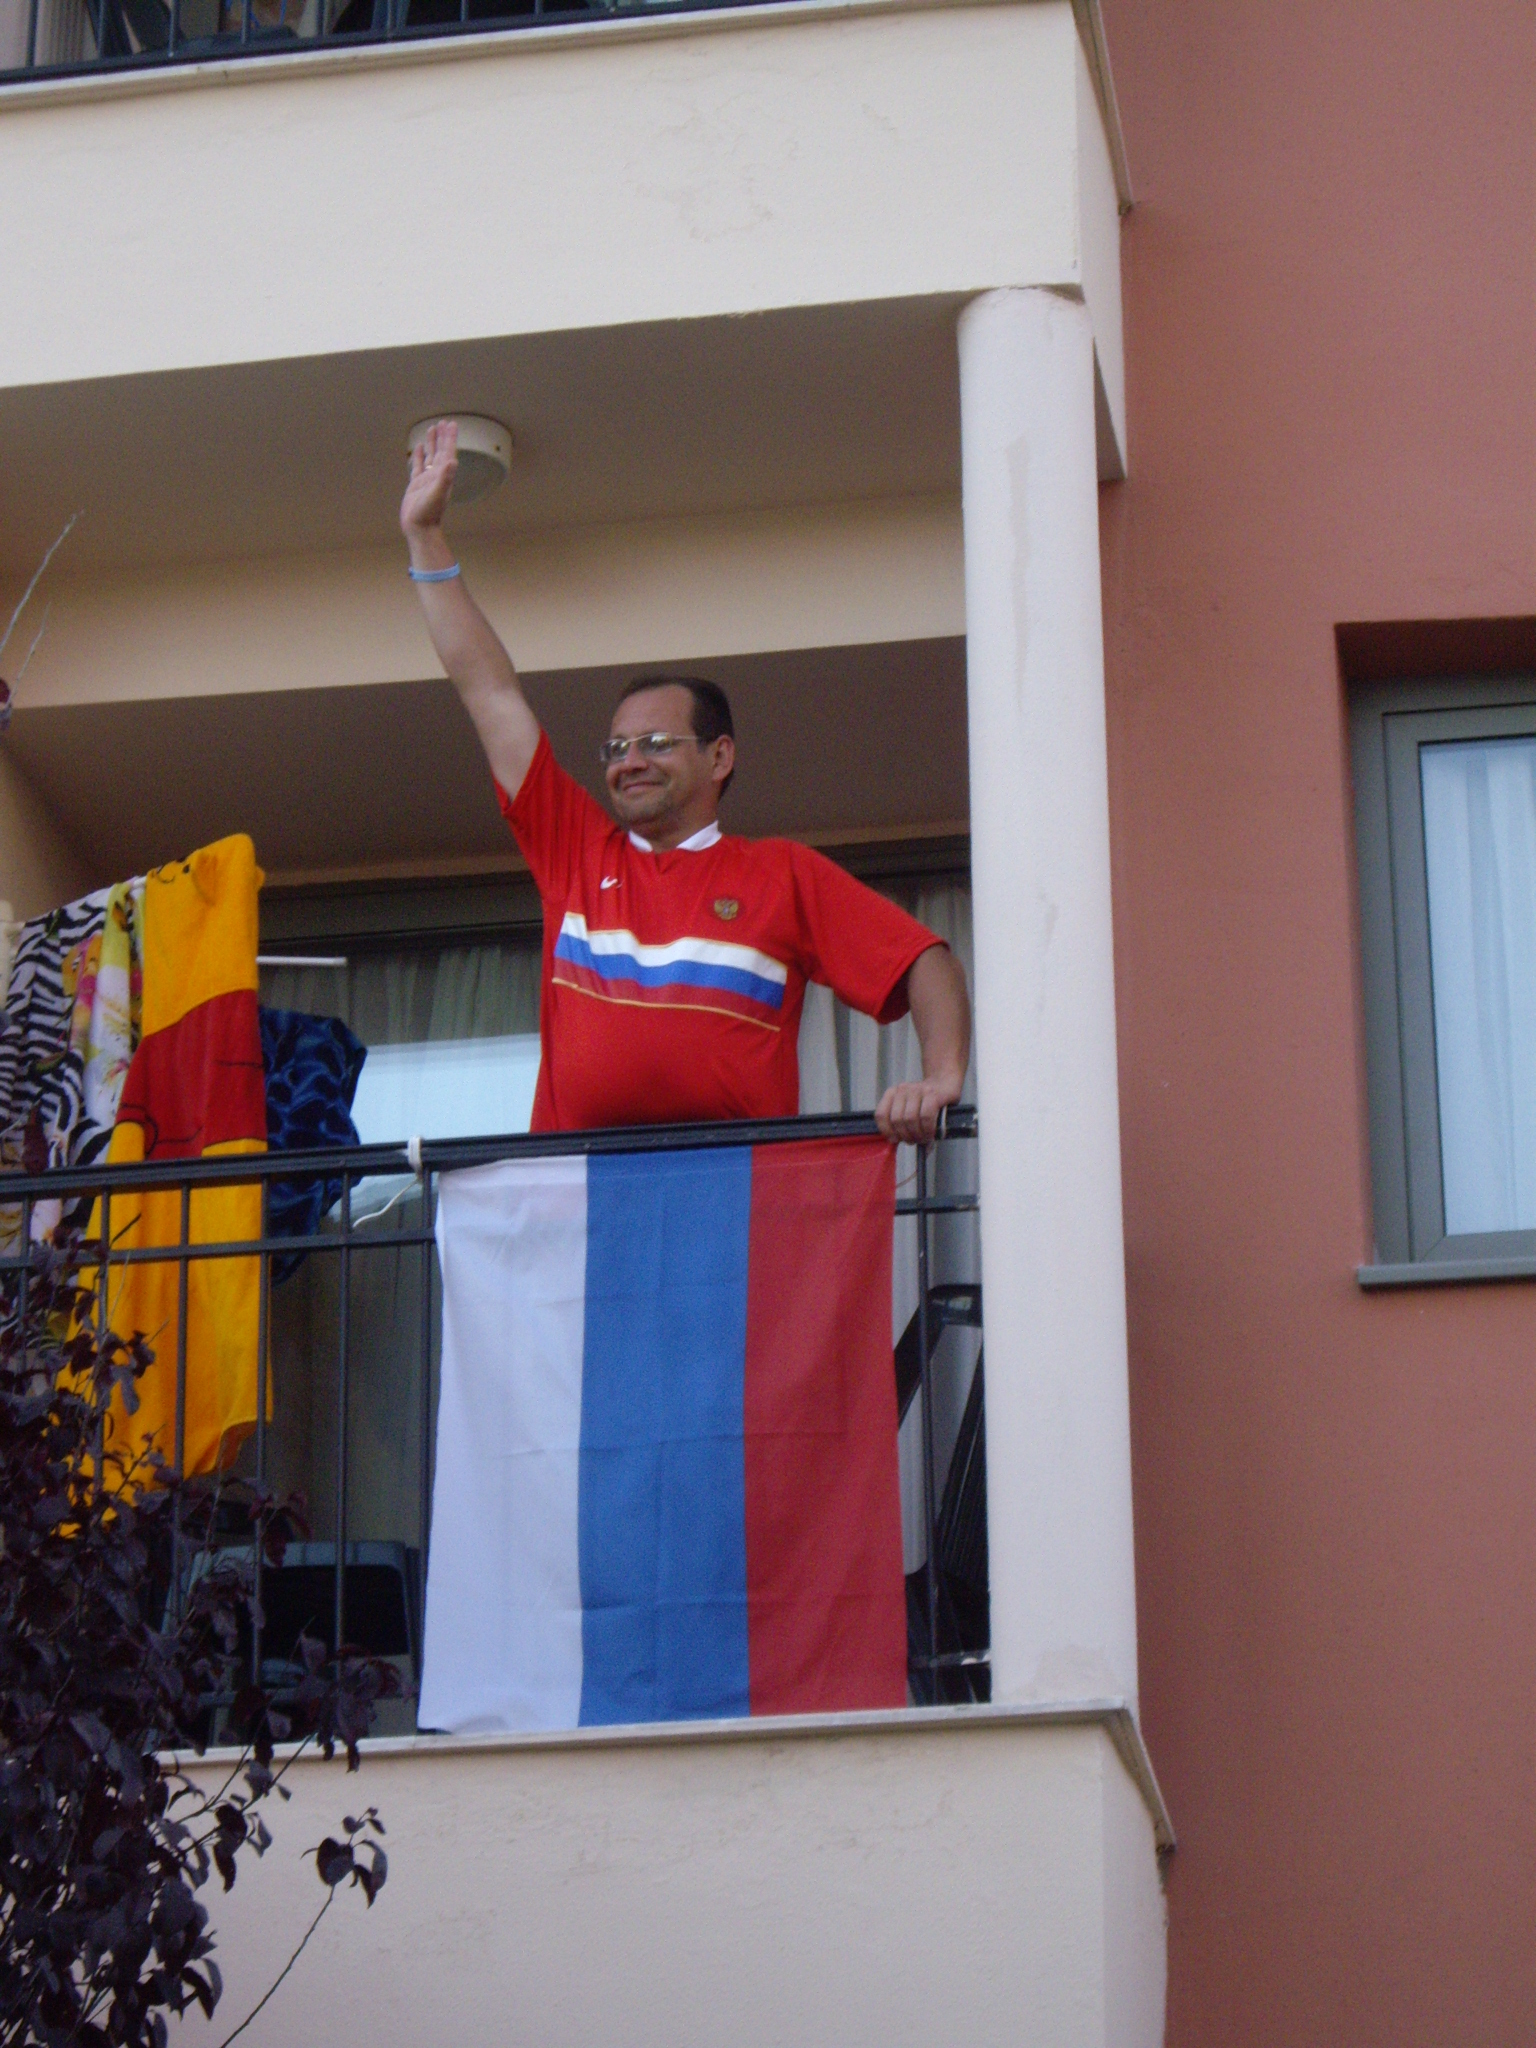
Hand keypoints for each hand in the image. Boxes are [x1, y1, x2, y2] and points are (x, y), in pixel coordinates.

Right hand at [401, 419, 457, 540]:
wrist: (419, 528)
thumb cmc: (429, 513)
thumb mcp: (437, 494)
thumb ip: (445, 478)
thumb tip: (453, 461)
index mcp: (443, 475)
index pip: (448, 452)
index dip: (450, 438)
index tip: (451, 424)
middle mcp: (437, 476)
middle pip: (440, 451)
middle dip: (442, 437)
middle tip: (443, 422)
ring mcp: (427, 479)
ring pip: (430, 456)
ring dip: (432, 443)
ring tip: (432, 428)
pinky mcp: (416, 484)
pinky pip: (418, 465)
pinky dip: (419, 455)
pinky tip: (419, 447)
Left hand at [874, 1074, 962, 1145]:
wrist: (945, 1083)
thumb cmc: (926, 1101)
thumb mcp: (909, 1109)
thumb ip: (900, 1123)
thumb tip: (894, 1142)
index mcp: (893, 1093)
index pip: (881, 1114)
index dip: (887, 1131)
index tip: (895, 1140)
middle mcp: (903, 1089)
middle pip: (897, 1119)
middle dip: (906, 1136)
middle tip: (914, 1140)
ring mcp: (918, 1090)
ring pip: (910, 1119)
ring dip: (917, 1134)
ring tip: (923, 1139)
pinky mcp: (934, 1094)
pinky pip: (926, 1116)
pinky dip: (928, 1129)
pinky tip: (931, 1133)